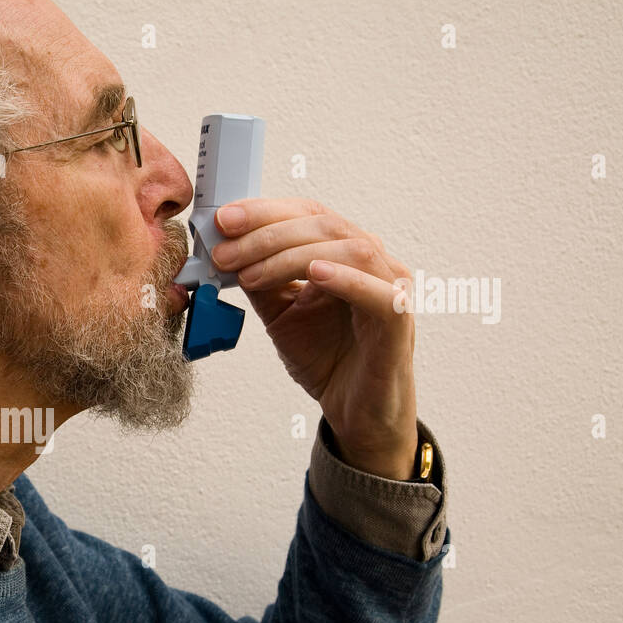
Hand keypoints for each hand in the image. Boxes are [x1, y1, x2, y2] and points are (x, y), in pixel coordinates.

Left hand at [211, 197, 418, 479]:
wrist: (355, 411)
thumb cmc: (327, 359)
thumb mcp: (280, 314)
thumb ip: (259, 282)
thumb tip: (225, 252)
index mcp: (344, 253)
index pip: (308, 214)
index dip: (266, 211)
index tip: (224, 220)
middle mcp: (372, 262)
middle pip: (324, 225)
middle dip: (267, 234)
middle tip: (224, 252)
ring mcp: (390, 288)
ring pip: (348, 249)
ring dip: (291, 255)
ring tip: (249, 274)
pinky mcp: (398, 321)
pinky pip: (378, 292)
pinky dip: (346, 278)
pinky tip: (314, 273)